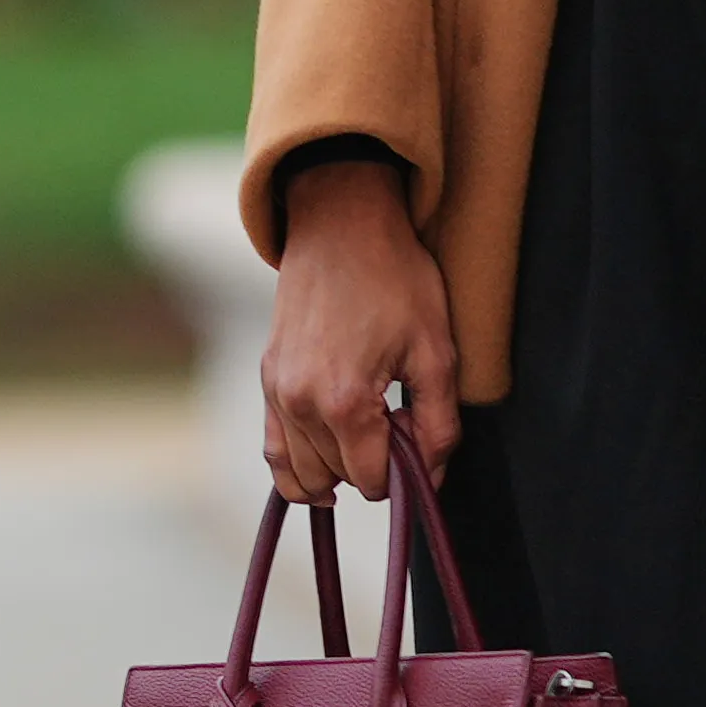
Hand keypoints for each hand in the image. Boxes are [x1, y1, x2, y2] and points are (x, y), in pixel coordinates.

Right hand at [260, 149, 460, 503]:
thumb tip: (430, 476)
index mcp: (344, 401)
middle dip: (373, 464)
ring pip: (303, 474)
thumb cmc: (394, 280)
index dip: (404, 469)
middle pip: (338, 479)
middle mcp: (299, 404)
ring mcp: (276, 393)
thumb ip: (438, 424)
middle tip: (398, 419)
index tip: (417, 430)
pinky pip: (273, 451)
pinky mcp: (267, 380)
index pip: (371, 481)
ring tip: (367, 430)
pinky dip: (298, 467)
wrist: (342, 225)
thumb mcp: (436, 351)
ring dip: (338, 468)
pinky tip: (327, 461)